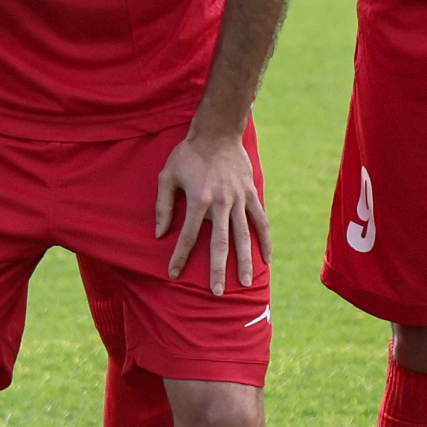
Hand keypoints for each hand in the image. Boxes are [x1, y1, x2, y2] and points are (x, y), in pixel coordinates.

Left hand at [154, 129, 267, 289]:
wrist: (217, 133)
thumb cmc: (188, 155)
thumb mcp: (167, 175)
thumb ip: (163, 205)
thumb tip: (159, 234)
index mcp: (198, 200)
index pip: (188, 236)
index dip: (180, 256)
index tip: (173, 274)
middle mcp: (220, 203)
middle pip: (220, 244)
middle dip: (217, 270)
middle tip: (216, 293)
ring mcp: (239, 199)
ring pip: (243, 236)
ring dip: (244, 262)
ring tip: (244, 283)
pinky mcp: (252, 194)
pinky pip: (261, 221)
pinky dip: (265, 241)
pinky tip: (266, 260)